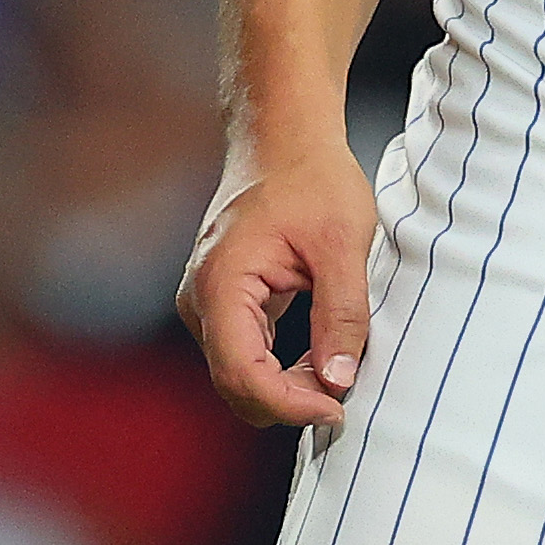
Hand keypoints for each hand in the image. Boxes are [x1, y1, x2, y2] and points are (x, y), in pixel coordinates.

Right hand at [181, 132, 383, 427]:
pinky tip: (318, 360)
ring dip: (284, 388)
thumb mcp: (343, 242)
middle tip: (344, 396)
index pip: (242, 374)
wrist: (285, 137)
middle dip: (288, 402)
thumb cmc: (313, 177)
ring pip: (238, 375)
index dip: (288, 403)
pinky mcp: (222, 303)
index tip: (336, 407)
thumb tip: (340, 380)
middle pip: (235, 384)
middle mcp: (200, 300)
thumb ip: (341, 313)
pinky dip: (278, 369)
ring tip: (337, 376)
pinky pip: (244, 354)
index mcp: (221, 284)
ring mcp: (206, 303)